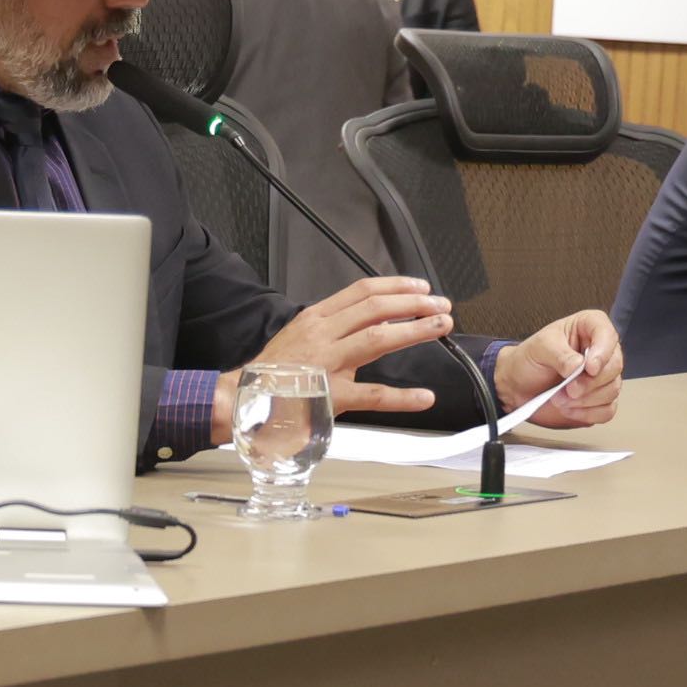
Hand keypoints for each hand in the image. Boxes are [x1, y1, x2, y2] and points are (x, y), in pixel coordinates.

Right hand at [232, 274, 458, 426]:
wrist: (244, 400)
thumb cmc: (277, 372)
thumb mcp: (304, 337)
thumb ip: (339, 328)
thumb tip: (378, 322)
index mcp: (316, 318)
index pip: (362, 291)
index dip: (396, 286)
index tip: (421, 287)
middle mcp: (322, 335)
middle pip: (375, 308)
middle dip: (414, 303)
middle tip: (441, 305)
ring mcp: (326, 364)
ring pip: (378, 339)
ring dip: (415, 330)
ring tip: (441, 327)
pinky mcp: (330, 397)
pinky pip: (372, 394)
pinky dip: (401, 396)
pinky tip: (423, 396)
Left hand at [492, 309, 623, 428]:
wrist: (518, 386)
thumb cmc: (529, 360)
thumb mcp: (539, 348)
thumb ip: (560, 354)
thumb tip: (578, 366)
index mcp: (589, 328)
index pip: (608, 335)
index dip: (602, 352)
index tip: (588, 367)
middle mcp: (600, 351)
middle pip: (614, 366)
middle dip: (590, 382)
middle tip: (568, 388)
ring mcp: (602, 377)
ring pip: (612, 389)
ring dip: (585, 399)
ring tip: (560, 398)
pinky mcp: (599, 400)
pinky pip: (607, 410)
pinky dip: (587, 413)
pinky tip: (570, 409)